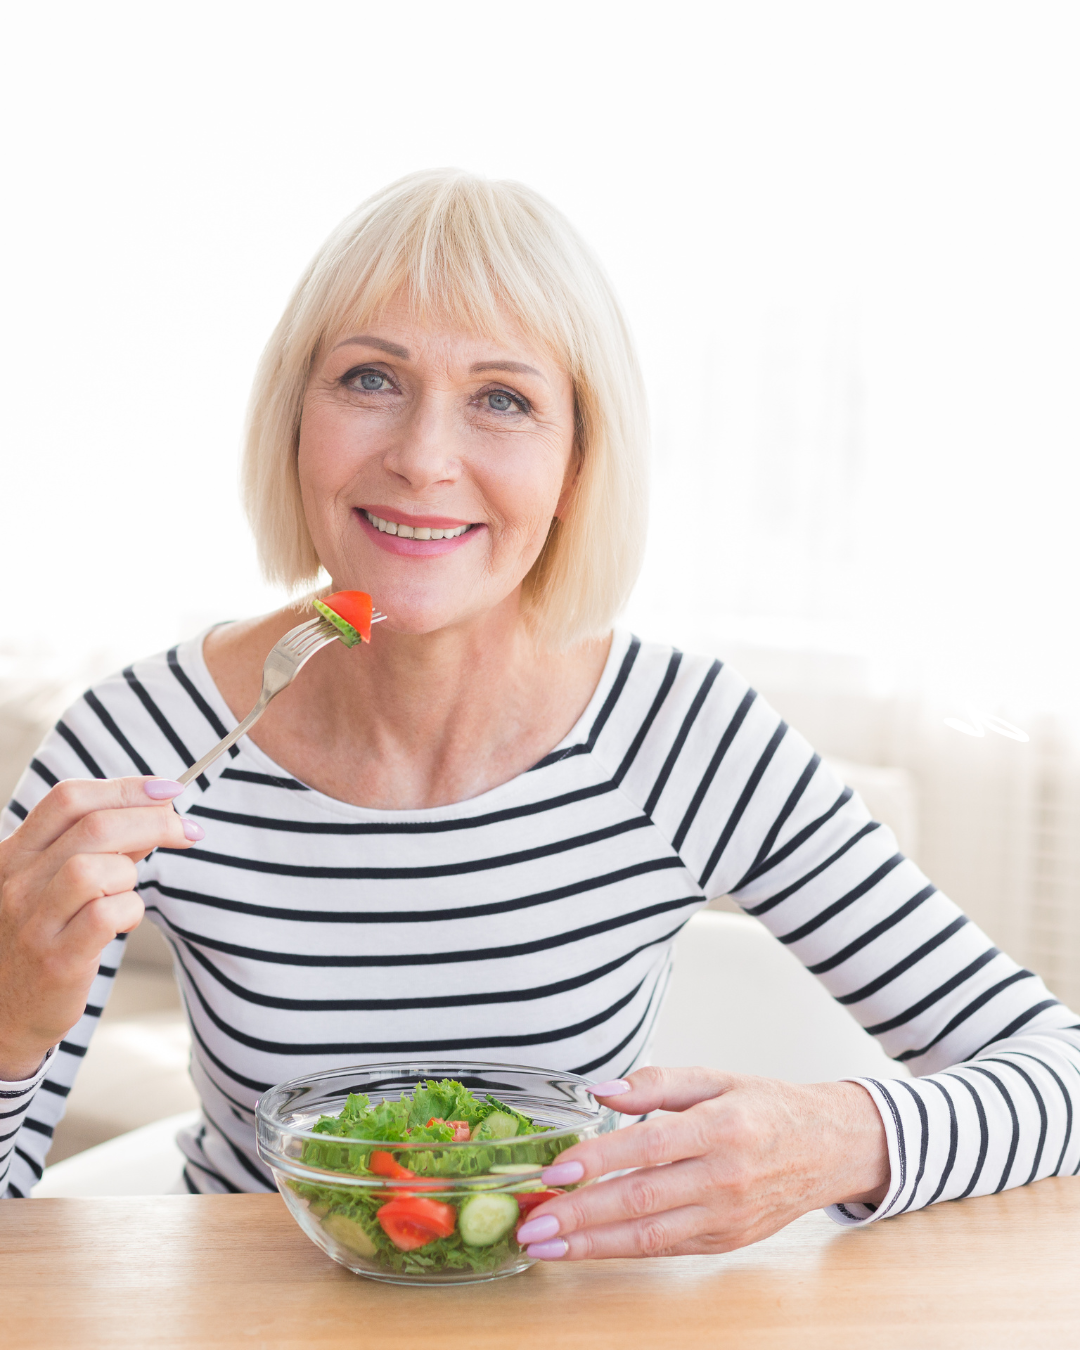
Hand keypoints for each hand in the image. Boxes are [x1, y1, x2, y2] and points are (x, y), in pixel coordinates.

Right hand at [0, 777, 202, 1080]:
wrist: (4, 1014)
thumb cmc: (40, 939)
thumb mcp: (56, 885)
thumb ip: (102, 847)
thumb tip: (156, 813)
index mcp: (15, 854)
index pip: (69, 799)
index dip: (126, 788)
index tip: (168, 790)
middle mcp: (17, 882)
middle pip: (93, 826)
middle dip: (152, 820)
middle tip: (186, 829)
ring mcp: (34, 922)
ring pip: (96, 868)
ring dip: (130, 873)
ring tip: (126, 893)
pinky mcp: (56, 959)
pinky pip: (106, 915)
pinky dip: (130, 910)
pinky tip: (124, 921)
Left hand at [515, 1066, 889, 1259]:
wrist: (830, 1149)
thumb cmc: (768, 1107)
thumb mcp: (717, 1077)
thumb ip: (657, 1082)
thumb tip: (601, 1090)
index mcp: (721, 1127)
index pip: (646, 1148)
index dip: (597, 1161)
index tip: (554, 1170)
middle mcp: (724, 1177)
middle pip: (640, 1202)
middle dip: (579, 1216)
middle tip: (531, 1222)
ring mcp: (726, 1217)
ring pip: (648, 1238)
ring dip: (590, 1245)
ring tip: (545, 1245)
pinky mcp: (725, 1242)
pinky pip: (665, 1249)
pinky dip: (620, 1251)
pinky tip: (585, 1247)